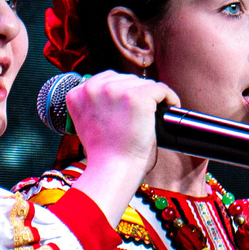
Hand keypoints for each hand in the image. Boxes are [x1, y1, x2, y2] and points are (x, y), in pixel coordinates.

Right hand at [67, 71, 174, 216]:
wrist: (112, 170)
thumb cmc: (104, 155)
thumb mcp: (87, 124)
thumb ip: (94, 106)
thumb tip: (113, 98)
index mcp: (77, 94)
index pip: (105, 80)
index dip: (122, 91)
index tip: (131, 105)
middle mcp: (93, 87)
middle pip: (125, 79)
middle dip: (137, 93)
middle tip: (145, 114)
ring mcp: (115, 89)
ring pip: (143, 83)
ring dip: (152, 96)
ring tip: (156, 112)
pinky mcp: (137, 96)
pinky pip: (161, 88)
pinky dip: (169, 98)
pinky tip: (170, 108)